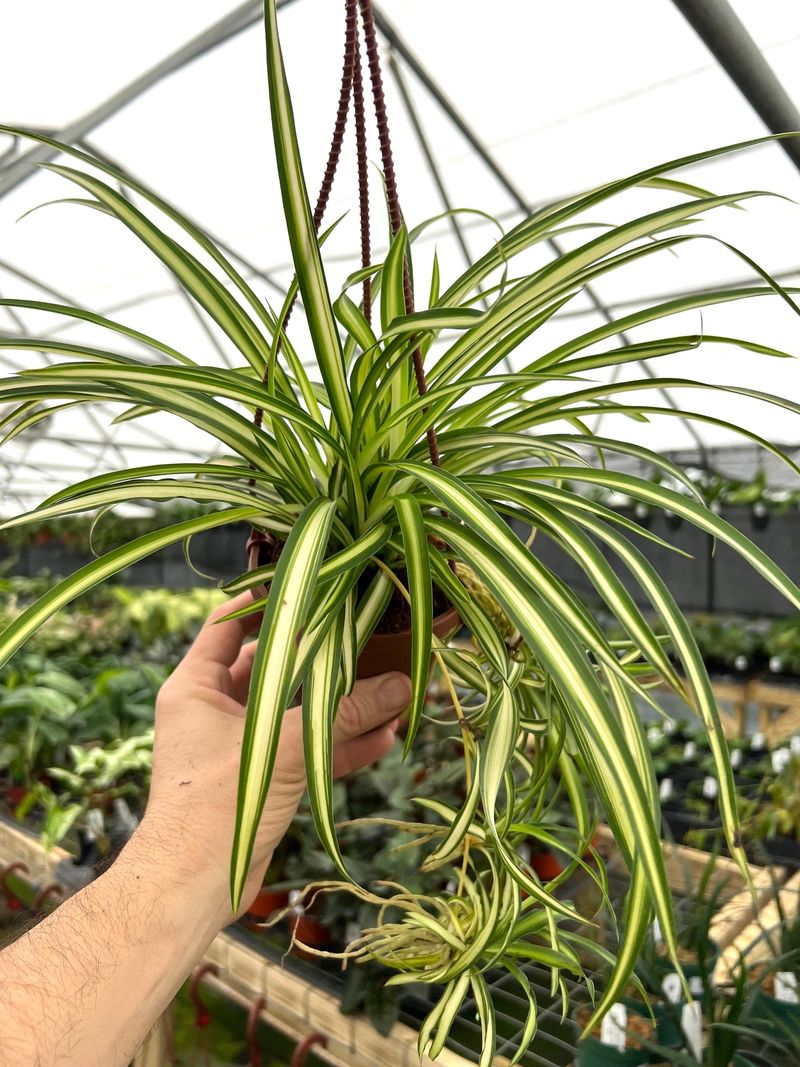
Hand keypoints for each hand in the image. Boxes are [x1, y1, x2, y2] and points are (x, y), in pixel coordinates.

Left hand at [130, 592, 410, 924]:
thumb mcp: (284, 744)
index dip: (266, 601)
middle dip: (320, 657)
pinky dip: (340, 744)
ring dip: (339, 704)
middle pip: (275, 667)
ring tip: (389, 691)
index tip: (310, 585)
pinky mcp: (262, 780)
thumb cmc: (216, 804)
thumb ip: (343, 713)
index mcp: (196, 686)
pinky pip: (306, 750)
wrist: (193, 887)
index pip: (228, 623)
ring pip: (297, 712)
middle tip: (364, 636)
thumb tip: (401, 686)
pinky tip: (384, 737)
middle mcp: (215, 710)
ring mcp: (241, 746)